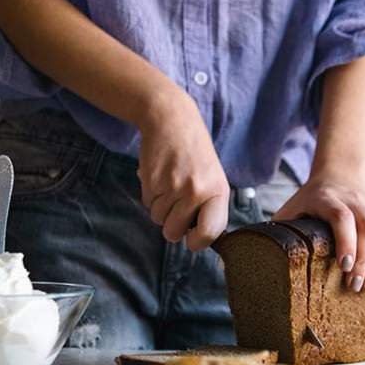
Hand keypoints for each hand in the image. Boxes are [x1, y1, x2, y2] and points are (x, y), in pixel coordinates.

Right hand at [136, 89, 229, 251]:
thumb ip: (209, 207)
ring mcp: (172, 186)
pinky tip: (160, 177)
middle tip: (177, 205)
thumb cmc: (195, 155)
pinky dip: (151, 195)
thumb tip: (198, 239)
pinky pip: (147, 204)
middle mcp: (196, 191)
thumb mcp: (213, 178)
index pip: (210, 232)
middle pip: (173, 233)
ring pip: (158, 219)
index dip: (198, 243)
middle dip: (171, 225)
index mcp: (217, 192)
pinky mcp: (151, 181)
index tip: (192, 241)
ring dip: (160, 207)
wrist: (172, 121)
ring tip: (170, 185)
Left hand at [272, 174, 364, 291]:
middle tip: (355, 286)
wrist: (339, 175)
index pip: (342, 216)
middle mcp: (355, 201)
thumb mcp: (291, 209)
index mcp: (327, 198)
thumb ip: (278, 229)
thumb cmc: (309, 200)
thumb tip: (258, 258)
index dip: (346, 240)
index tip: (345, 265)